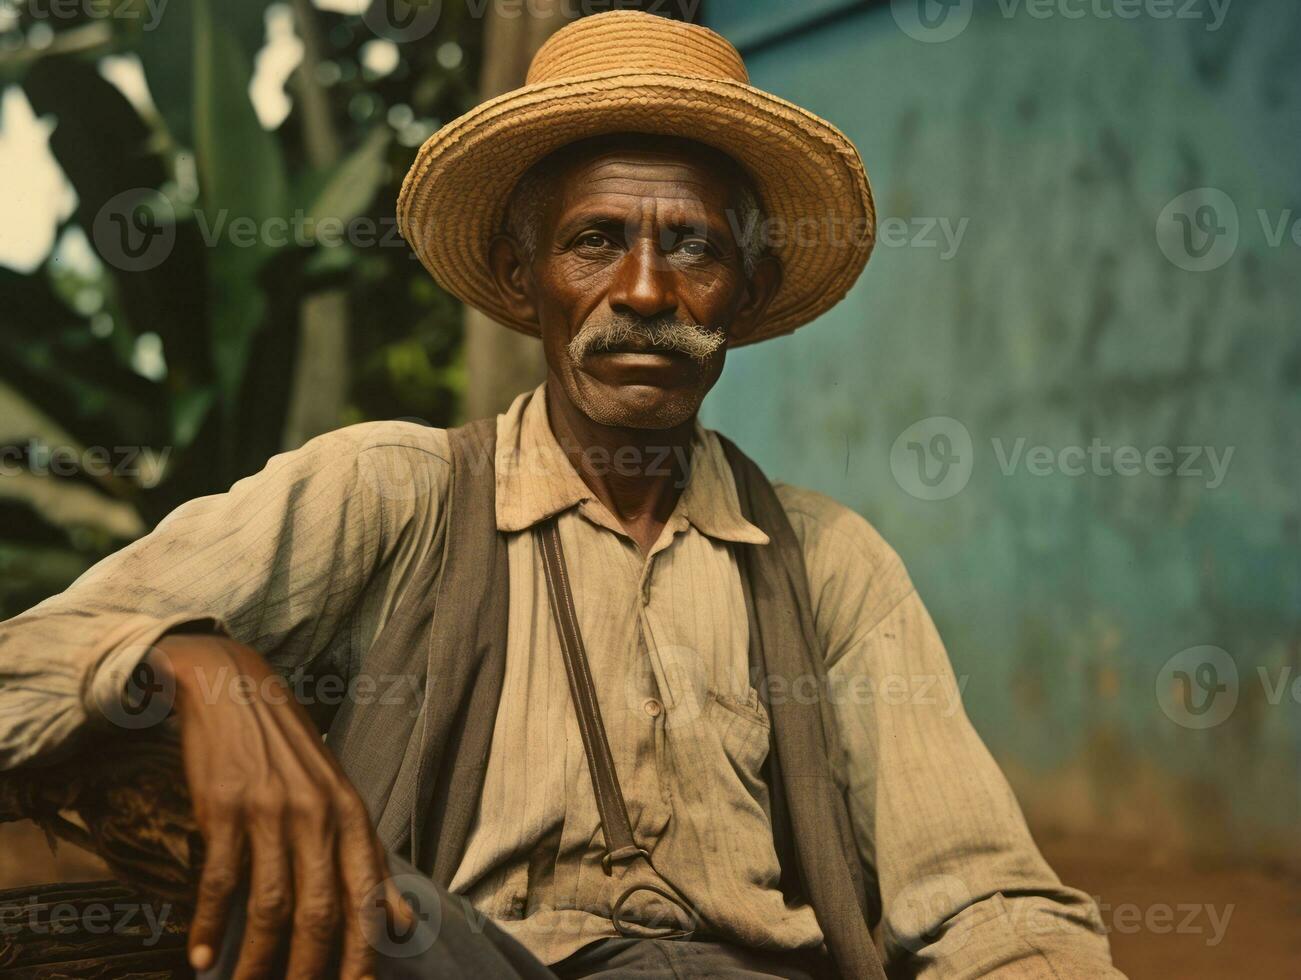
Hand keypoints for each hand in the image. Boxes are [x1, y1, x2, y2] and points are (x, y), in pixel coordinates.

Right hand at [155, 634, 410, 978]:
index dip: (363, 954)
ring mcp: (271, 811)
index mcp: (352, 815)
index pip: (367, 897)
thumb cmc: (292, 750)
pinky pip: (219, 881)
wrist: (234, 687)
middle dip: (310, 969)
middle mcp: (318, 815)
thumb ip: (369, 860)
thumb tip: (401, 922)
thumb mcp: (341, 796)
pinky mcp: (225, 808)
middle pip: (320, 911)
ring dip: (255, 961)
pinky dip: (208, 926)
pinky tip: (201, 958)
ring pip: (269, 907)